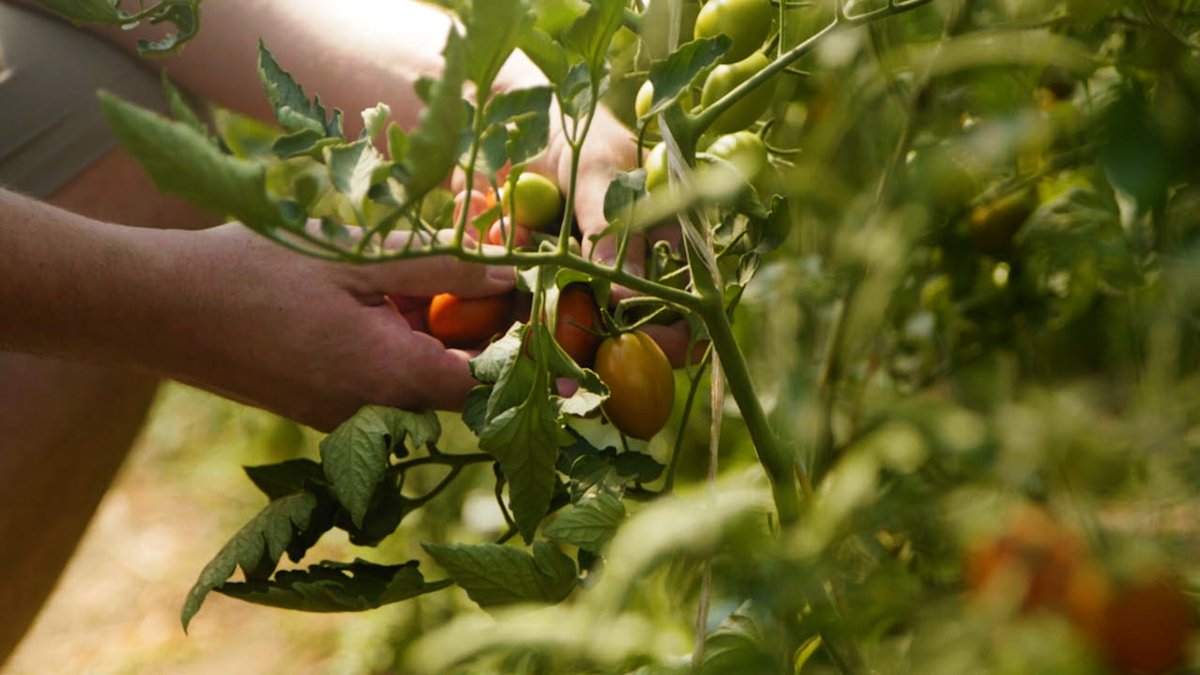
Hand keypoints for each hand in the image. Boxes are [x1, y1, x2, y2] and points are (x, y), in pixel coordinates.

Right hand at [152, 224, 513, 430]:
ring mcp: (338, 419)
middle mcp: (370, 412)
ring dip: (429, 343)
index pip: (483, 386)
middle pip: (451, 385)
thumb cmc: (252, 272)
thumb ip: (439, 270)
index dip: (528, 370)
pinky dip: (391, 352)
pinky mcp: (314, 411)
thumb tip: (510, 279)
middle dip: (477, 345)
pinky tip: (368, 304)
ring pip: (413, 385)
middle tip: (492, 292)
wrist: (153, 309)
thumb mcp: (355, 259)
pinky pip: (376, 388)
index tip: (569, 372)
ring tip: (413, 286)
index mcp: (387, 375)